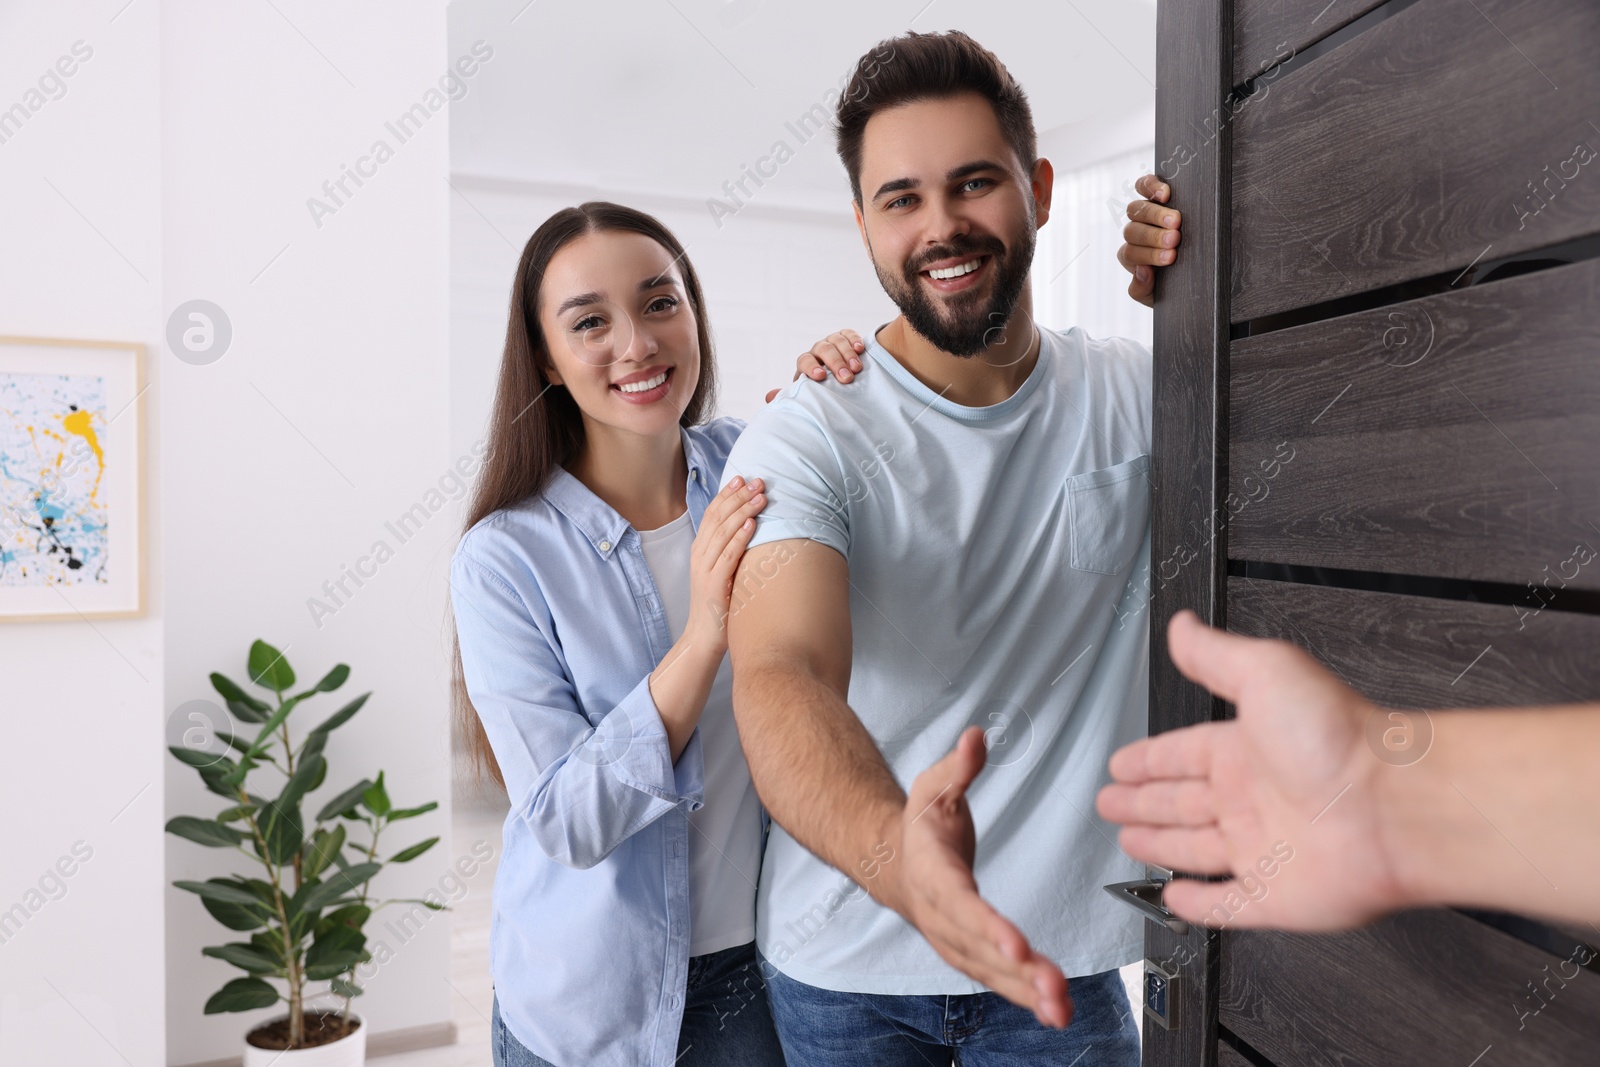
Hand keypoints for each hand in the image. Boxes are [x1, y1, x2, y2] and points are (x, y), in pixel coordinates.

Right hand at [686, 475, 765, 653]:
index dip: (726, 494)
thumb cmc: (718, 604)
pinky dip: (739, 538)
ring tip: (760, 497)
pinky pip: (727, 557)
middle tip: (758, 482)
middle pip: (717, 518)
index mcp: (700, 549)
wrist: (703, 637)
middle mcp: (699, 555)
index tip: (742, 478)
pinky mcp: (713, 585)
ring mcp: (705, 570)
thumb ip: (729, 550)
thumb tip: (750, 526)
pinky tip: (751, 525)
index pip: (711, 514)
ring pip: (723, 533)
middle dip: (738, 497)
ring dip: (742, 512)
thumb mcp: (721, 571)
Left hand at [765, 329, 864, 402]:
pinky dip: (854, 340)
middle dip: (835, 363)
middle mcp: (818, 350)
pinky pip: (848, 334)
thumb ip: (790, 395)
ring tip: (857, 369)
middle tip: (846, 378)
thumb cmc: (820, 389)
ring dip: (848, 355)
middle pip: (823, 350)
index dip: (811, 367)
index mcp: (806, 363)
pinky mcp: (845, 337)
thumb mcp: (806, 393)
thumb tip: (768, 397)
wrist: (836, 379)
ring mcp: (832, 342)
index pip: (804, 360)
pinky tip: (861, 350)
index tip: (820, 377)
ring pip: (837, 341)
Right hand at [880, 726, 1072, 1028]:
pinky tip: (1054, 1010)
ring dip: (1025, 993)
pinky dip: (1023, 996)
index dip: (985, 924)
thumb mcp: (932, 785)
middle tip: (1054, 988)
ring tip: (1061, 1010)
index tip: (1015, 944)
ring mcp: (952, 937)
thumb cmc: (919, 824)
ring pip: (987, 970)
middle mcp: (940, 912)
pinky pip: (994, 977)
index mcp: (931, 870)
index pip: (958, 900)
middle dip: (1016, 970)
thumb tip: (976, 737)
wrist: (892, 860)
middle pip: (977, 947)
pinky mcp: (968, 951)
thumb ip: (958, 766)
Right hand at [1095, 610, 1410, 930]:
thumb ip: (1214, 654)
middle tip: (1111, 802)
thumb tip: (1183, 626)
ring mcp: (1263, 850)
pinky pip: (1225, 905)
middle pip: (1181, 801)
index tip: (1122, 763)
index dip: (1147, 759)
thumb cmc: (1342, 739)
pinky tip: (1177, 897)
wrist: (1392, 807)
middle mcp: (1253, 798)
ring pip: (1195, 850)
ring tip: (1129, 840)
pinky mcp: (1273, 897)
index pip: (1181, 753)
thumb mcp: (1265, 671)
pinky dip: (1197, 905)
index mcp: (1245, 749)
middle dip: (1143, 801)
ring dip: (1160, 845)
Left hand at [1116, 174, 1181, 307]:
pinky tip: (1165, 194)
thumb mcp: (1156, 295)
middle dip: (1153, 236)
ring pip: (1137, 209)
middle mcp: (1134, 234)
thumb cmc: (1173, 282)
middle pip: (1132, 231)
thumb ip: (1142, 289)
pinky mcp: (1154, 194)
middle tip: (1174, 239)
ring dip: (1156, 215)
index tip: (1171, 257)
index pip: (1129, 254)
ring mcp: (1143, 213)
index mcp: (1132, 257)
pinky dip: (1151, 186)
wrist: (1191, 274)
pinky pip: (1144, 185)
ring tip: (1176, 221)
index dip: (1148, 254)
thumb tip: (1142, 271)